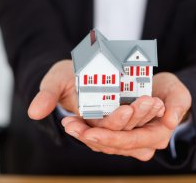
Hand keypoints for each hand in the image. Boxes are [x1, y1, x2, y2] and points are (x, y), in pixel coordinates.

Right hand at [28, 59, 165, 129]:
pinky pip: (141, 114)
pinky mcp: (128, 109)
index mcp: (84, 124)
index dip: (112, 122)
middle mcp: (102, 125)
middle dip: (135, 116)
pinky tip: (163, 101)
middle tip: (148, 102)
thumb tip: (33, 112)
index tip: (125, 110)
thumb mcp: (54, 81)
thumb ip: (46, 96)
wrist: (78, 66)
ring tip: (157, 101)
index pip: (99, 129)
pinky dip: (151, 110)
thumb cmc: (65, 75)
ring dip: (147, 114)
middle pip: (121, 128)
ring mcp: (116, 118)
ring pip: (134, 123)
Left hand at [61, 72, 191, 160]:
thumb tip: (170, 122)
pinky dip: (85, 129)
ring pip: (103, 143)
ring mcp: (127, 140)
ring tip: (67, 123)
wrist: (162, 91)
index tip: (90, 132)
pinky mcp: (117, 134)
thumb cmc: (170, 92)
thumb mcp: (179, 93)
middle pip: (112, 145)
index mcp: (155, 137)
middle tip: (70, 126)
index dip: (110, 138)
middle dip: (89, 137)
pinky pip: (100, 136)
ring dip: (83, 134)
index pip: (130, 141)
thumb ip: (178, 105)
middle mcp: (140, 144)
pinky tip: (71, 121)